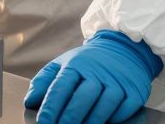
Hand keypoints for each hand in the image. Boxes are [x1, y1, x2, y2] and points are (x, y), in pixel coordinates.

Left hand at [24, 30, 161, 123]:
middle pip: (83, 98)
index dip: (51, 107)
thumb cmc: (88, 61)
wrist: (122, 48)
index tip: (43, 122)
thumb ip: (44, 81)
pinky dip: (114, 119)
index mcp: (76, 65)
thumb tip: (30, 101)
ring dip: (91, 121)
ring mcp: (117, 81)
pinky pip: (124, 109)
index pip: (60, 87)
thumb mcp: (62, 63)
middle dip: (70, 118)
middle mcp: (97, 72)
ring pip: (104, 106)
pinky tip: (104, 123)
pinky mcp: (134, 91)